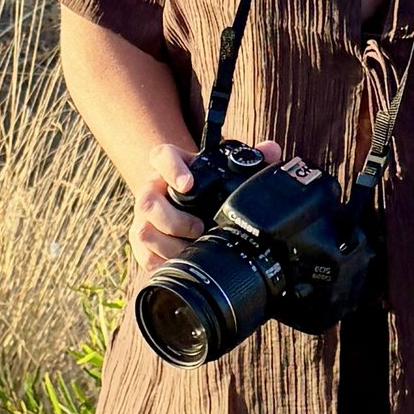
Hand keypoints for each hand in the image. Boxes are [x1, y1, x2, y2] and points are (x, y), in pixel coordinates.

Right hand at [130, 136, 280, 275]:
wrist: (178, 196)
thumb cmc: (202, 182)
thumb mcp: (221, 166)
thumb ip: (249, 156)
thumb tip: (271, 150)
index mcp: (167, 165)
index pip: (161, 157)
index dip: (171, 169)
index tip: (187, 184)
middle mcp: (150, 189)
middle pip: (147, 202)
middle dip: (174, 220)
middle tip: (199, 227)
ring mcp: (143, 217)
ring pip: (144, 232)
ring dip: (171, 245)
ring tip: (195, 249)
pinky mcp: (141, 241)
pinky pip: (145, 256)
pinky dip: (165, 263)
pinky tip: (184, 262)